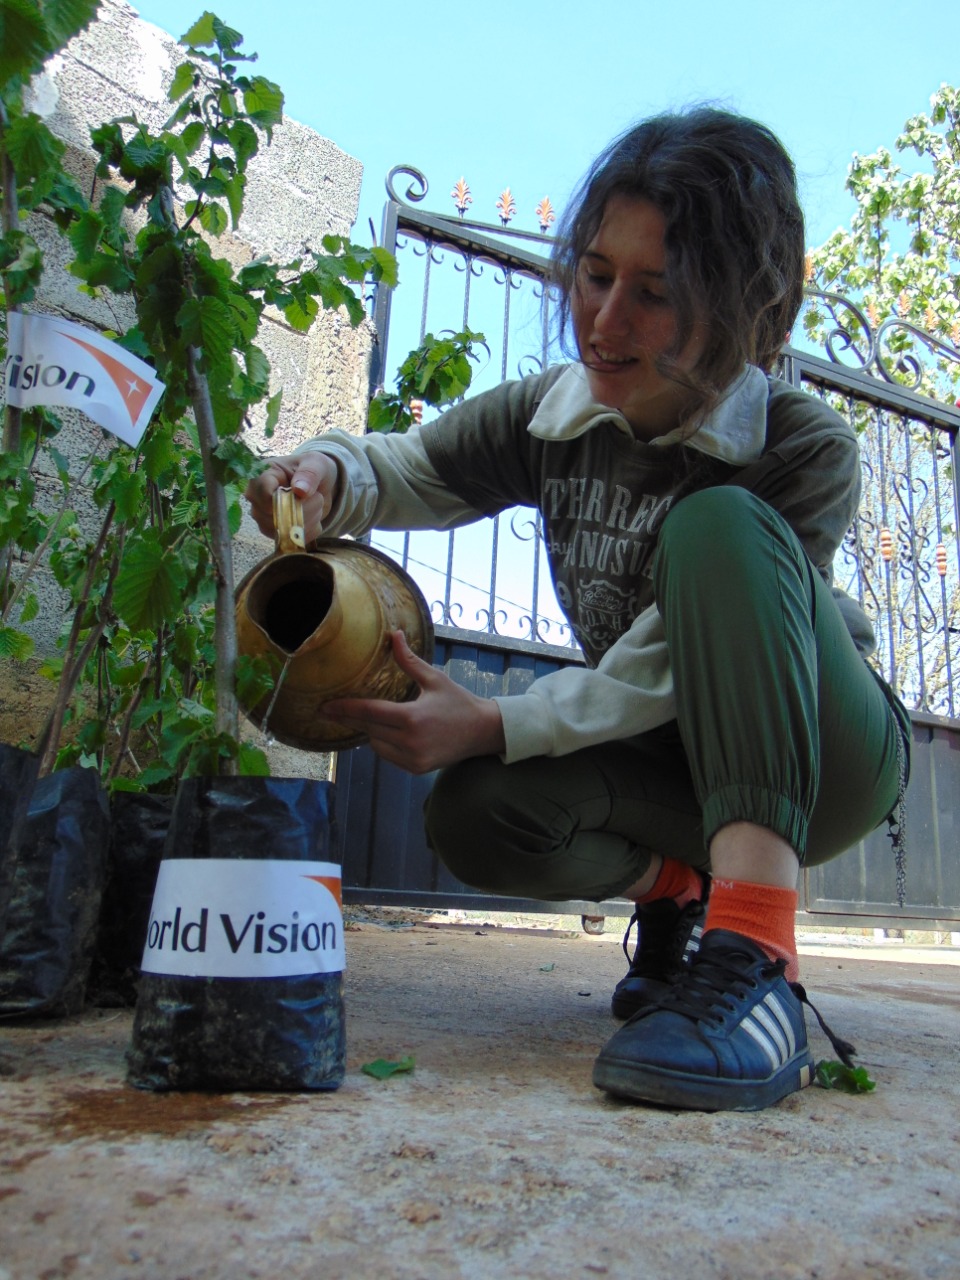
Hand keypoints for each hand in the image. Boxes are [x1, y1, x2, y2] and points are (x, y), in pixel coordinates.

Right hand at [244, 452, 337, 541]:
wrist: (319, 486)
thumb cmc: (313, 469)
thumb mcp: (316, 464)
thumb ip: (309, 473)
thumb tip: (300, 490)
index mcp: (262, 474)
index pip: (261, 491)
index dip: (283, 498)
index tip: (302, 495)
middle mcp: (256, 498)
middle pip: (272, 514)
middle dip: (302, 510)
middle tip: (318, 498)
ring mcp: (263, 517)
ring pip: (281, 530)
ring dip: (307, 521)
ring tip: (316, 506)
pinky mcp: (273, 532)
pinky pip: (291, 539)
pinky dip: (308, 532)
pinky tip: (314, 518)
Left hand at [322, 631, 505, 773]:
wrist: (483, 732)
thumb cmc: (459, 702)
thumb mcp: (434, 678)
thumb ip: (409, 660)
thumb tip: (394, 634)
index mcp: (412, 717)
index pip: (369, 712)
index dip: (344, 709)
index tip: (324, 706)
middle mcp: (410, 741)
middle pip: (368, 728)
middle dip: (349, 719)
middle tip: (329, 710)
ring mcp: (413, 758)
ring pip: (375, 744)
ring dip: (368, 731)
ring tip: (364, 718)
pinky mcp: (415, 768)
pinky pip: (387, 755)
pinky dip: (382, 744)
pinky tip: (383, 732)